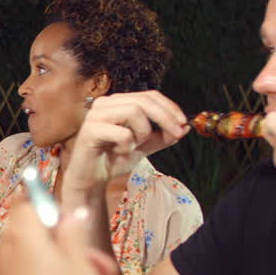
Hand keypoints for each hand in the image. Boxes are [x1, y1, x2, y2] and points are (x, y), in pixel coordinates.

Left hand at [0, 203, 130, 274]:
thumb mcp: (80, 270)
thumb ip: (74, 236)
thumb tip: (72, 212)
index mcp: (18, 234)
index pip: (31, 205)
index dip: (57, 215)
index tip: (81, 234)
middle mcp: (0, 253)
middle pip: (41, 243)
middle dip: (80, 259)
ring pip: (41, 272)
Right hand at [60, 91, 188, 200]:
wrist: (91, 179)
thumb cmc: (113, 159)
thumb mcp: (145, 146)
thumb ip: (163, 136)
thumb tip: (186, 127)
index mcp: (117, 102)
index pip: (148, 95)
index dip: (169, 107)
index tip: (184, 123)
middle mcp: (105, 103)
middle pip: (143, 101)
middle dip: (165, 118)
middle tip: (177, 134)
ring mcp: (95, 115)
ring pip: (133, 112)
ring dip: (143, 132)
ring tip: (135, 145)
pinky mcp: (90, 130)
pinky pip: (122, 133)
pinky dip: (127, 145)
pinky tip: (119, 151)